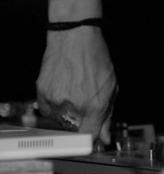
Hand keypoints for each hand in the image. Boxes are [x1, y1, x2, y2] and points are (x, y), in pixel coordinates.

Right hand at [36, 26, 116, 143]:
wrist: (74, 36)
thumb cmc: (95, 57)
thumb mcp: (111, 85)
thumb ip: (107, 115)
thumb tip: (104, 137)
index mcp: (95, 105)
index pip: (90, 137)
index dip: (91, 137)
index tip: (91, 135)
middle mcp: (75, 106)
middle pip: (75, 129)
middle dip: (80, 121)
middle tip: (84, 100)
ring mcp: (56, 100)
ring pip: (60, 120)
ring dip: (66, 112)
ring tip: (73, 89)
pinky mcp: (43, 93)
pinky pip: (47, 110)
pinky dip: (54, 105)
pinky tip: (62, 89)